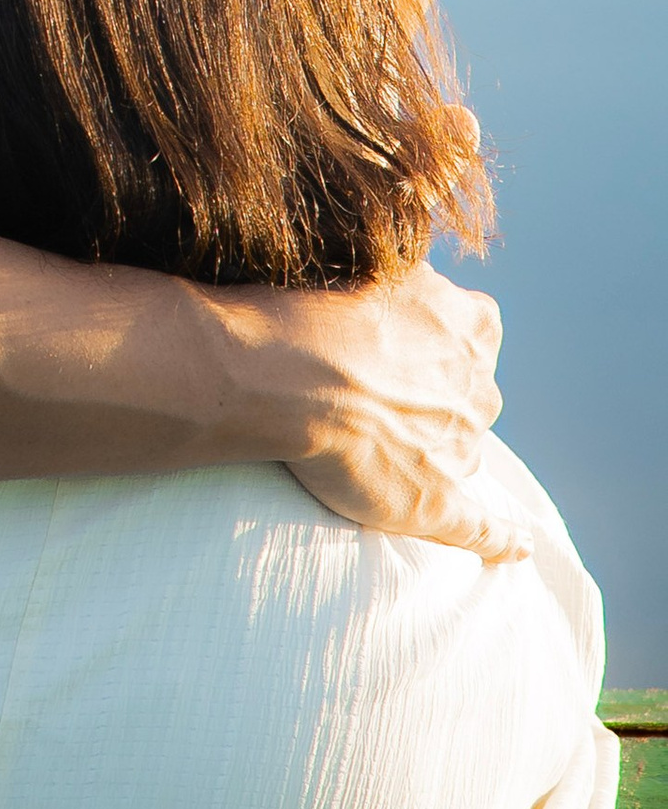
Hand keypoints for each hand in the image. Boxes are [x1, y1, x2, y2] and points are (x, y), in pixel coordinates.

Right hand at [203, 263, 526, 562]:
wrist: (292, 371)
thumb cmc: (321, 307)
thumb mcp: (381, 260)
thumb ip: (413, 276)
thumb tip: (423, 280)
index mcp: (472, 326)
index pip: (476, 328)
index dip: (437, 335)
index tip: (398, 336)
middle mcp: (478, 386)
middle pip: (472, 391)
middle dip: (436, 392)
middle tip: (373, 386)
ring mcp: (461, 445)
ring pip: (462, 444)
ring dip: (435, 443)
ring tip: (373, 436)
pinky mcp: (439, 500)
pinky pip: (483, 528)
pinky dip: (502, 540)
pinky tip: (515, 547)